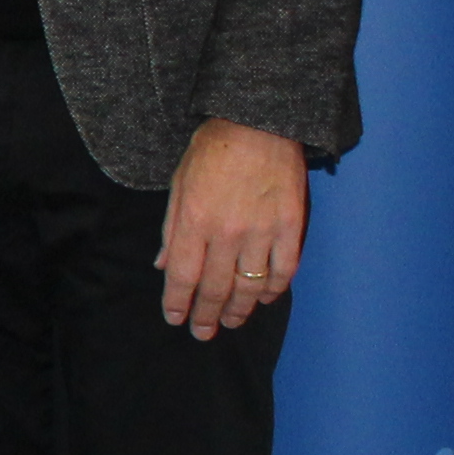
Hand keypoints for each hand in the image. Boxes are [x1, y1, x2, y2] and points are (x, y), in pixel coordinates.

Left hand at [158, 119, 306, 337]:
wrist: (259, 122)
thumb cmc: (212, 150)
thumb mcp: (179, 184)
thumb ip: (171, 229)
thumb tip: (163, 266)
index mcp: (194, 221)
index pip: (183, 277)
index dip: (178, 304)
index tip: (176, 319)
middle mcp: (227, 233)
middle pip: (215, 288)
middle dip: (207, 316)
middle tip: (204, 333)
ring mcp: (261, 232)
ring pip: (250, 286)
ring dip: (239, 310)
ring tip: (231, 322)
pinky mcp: (290, 226)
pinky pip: (283, 270)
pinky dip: (273, 289)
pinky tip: (264, 298)